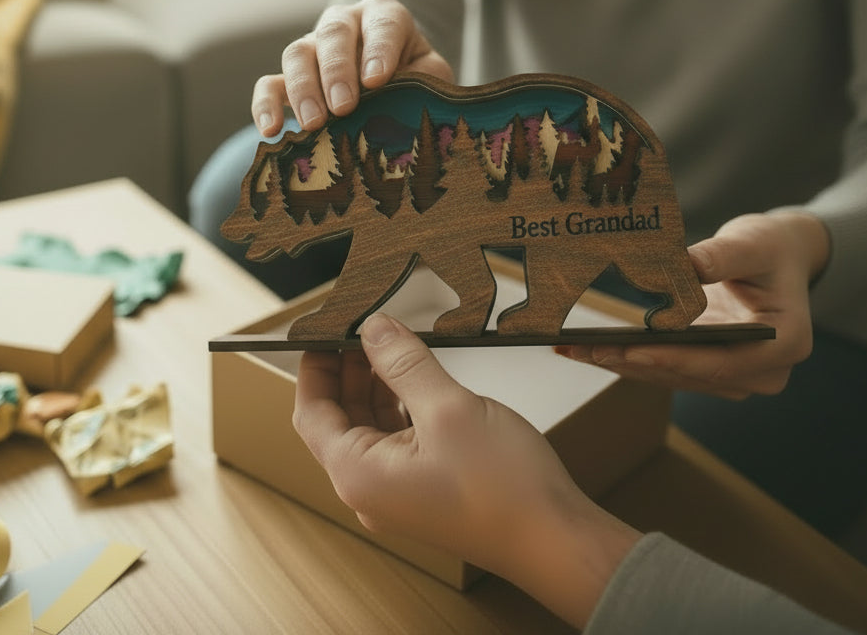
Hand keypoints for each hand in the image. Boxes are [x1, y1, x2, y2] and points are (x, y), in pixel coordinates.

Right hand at [252, 0, 453, 135]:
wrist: (387, 79)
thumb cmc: (413, 74)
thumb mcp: (430, 72)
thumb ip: (427, 79)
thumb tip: (413, 102)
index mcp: (382, 16)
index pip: (382, 24)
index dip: (378, 50)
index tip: (377, 80)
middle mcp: (343, 24)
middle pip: (333, 34)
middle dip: (336, 71)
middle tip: (343, 106)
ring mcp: (312, 48)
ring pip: (297, 54)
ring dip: (302, 89)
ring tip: (313, 124)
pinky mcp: (288, 77)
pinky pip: (269, 84)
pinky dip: (265, 105)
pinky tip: (271, 130)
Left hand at [293, 312, 640, 628]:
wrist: (556, 540)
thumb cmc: (505, 487)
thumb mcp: (448, 407)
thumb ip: (404, 363)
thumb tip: (374, 328)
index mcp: (358, 475)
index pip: (311, 413)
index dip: (315, 367)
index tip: (325, 330)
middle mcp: (369, 489)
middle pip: (339, 419)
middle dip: (349, 371)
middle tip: (365, 326)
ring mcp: (396, 493)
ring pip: (370, 428)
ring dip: (377, 386)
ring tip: (394, 342)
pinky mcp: (424, 491)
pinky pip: (397, 441)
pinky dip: (401, 405)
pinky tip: (420, 377)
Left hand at [558, 211, 830, 398]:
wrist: (777, 258)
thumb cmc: (770, 248)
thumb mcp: (753, 242)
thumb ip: (723, 255)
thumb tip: (686, 264)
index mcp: (785, 344)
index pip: (721, 362)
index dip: (673, 358)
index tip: (629, 349)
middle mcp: (762, 372)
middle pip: (689, 373)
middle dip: (633, 361)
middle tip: (582, 347)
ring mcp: (734, 377)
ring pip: (670, 375)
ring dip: (621, 362)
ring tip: (573, 347)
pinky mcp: (708, 371)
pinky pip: (664, 367)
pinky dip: (626, 357)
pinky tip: (586, 346)